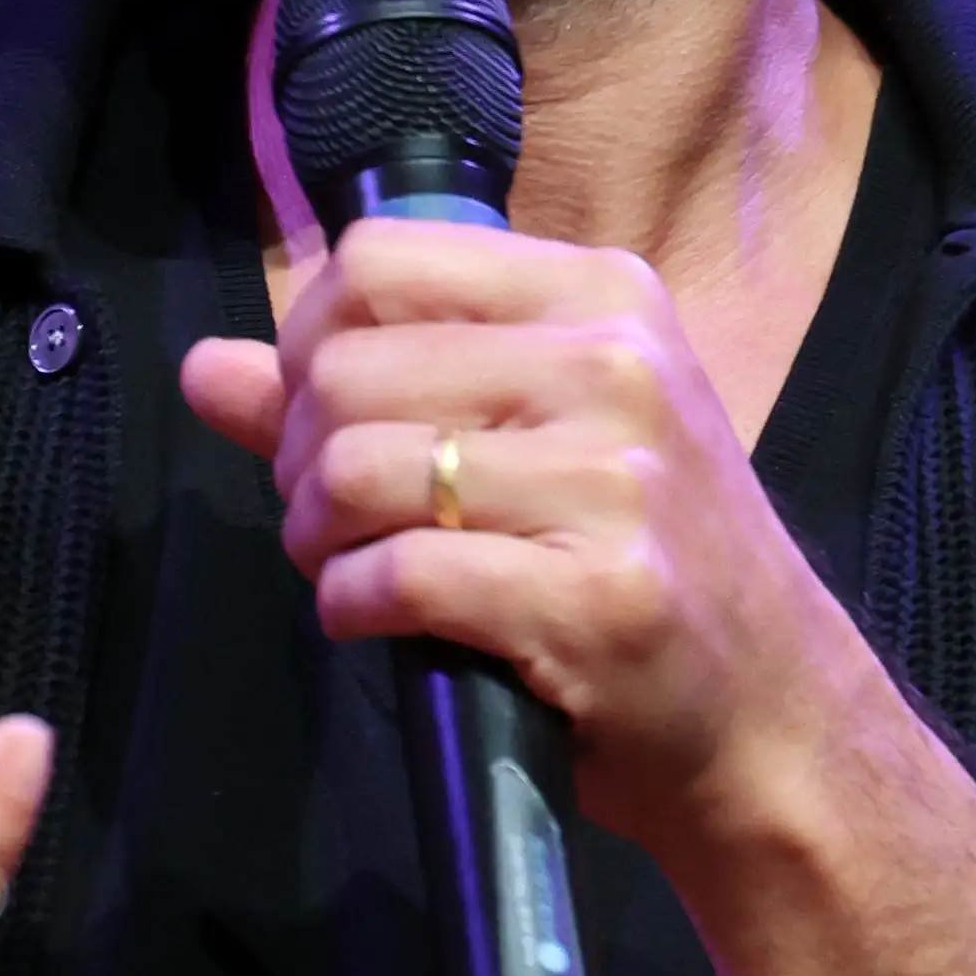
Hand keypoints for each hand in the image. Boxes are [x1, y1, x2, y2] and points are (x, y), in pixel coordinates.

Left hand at [180, 216, 870, 851]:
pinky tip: (375, 617)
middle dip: (299, 456)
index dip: (305, 338)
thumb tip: (206, 368)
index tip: (317, 411)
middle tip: (331, 515)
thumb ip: (364, 389)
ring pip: (360, 467)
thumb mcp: (530, 434)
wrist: (769, 715)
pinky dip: (352, 604)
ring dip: (316, 536)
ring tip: (348, 565)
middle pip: (346, 367)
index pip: (377, 259)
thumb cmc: (640, 559)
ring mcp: (617, 480)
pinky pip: (400, 574)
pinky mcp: (601, 595)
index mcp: (600, 292)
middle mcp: (617, 363)